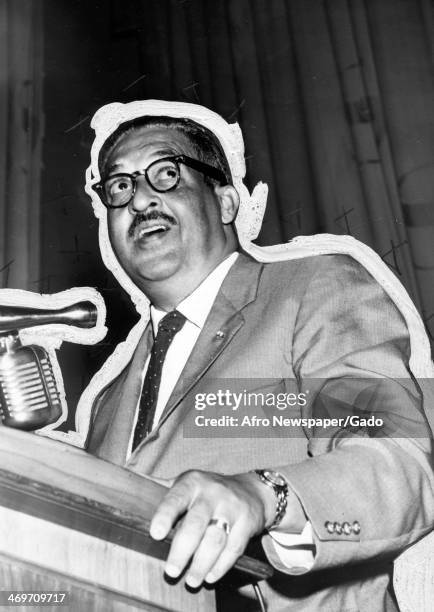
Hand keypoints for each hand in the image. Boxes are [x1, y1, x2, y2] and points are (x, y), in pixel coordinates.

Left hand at [149, 470, 275, 587]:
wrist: (252, 490)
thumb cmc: (208, 491)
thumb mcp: (187, 483)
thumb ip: (160, 489)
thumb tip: (126, 488)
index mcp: (192, 482)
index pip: (176, 498)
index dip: (165, 515)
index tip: (155, 534)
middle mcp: (212, 493)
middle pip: (196, 523)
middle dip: (182, 550)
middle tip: (171, 571)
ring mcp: (232, 507)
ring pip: (216, 539)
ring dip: (202, 563)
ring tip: (191, 580)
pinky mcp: (247, 522)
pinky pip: (234, 547)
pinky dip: (221, 565)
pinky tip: (210, 576)